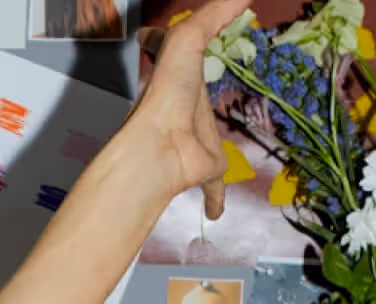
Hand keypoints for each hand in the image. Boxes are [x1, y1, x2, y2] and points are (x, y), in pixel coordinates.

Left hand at [126, 0, 252, 218]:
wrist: (157, 152)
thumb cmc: (168, 94)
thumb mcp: (187, 41)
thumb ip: (213, 14)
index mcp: (178, 80)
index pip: (172, 53)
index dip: (165, 41)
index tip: (158, 36)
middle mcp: (184, 110)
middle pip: (190, 98)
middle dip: (193, 92)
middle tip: (204, 85)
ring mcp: (196, 141)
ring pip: (205, 142)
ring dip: (208, 145)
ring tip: (216, 143)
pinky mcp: (205, 169)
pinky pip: (213, 187)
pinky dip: (216, 199)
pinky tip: (218, 211)